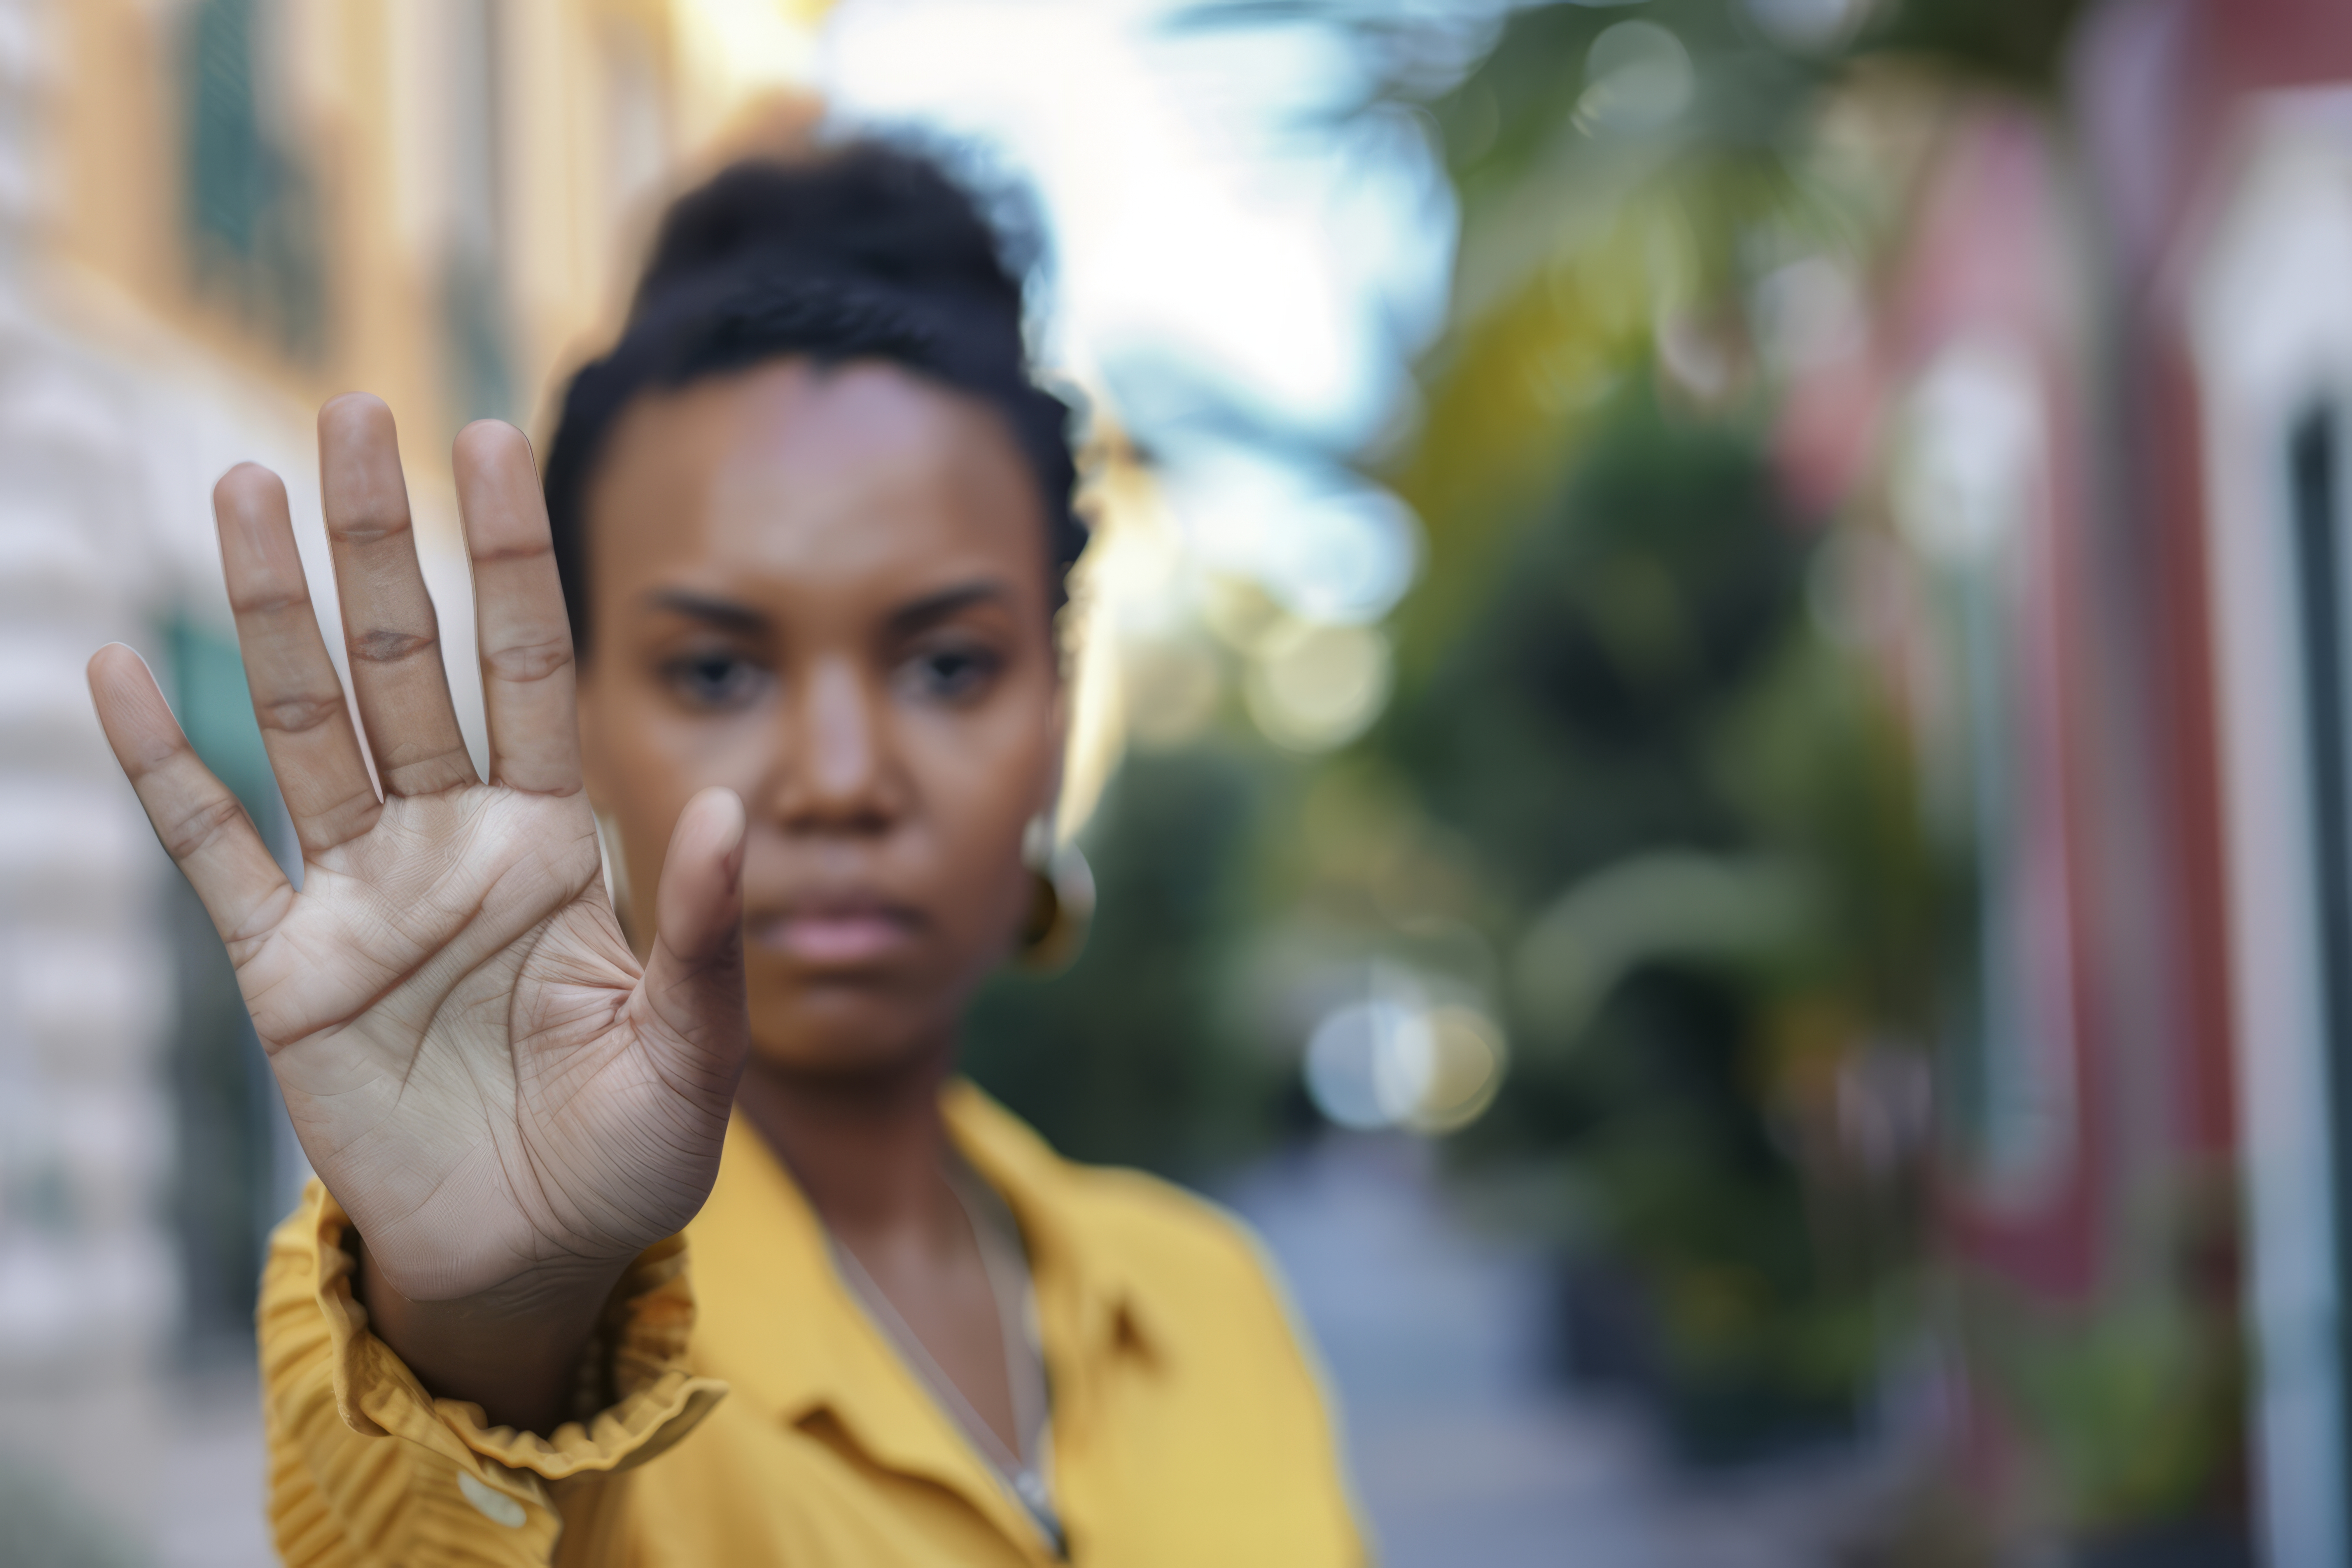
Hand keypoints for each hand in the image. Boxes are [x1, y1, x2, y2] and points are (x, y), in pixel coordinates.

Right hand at [89, 397, 747, 1362]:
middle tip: (351, 411)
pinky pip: (215, 849)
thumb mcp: (694, 1054)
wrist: (538, 1253)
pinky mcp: (288, 969)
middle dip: (382, 542)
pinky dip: (166, 767)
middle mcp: (451, 843)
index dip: (508, 557)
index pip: (528, 667)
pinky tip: (116, 671)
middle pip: (408, 662)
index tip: (489, 437)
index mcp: (553, 845)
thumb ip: (708, 936)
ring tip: (243, 486)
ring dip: (272, 609)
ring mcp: (363, 895)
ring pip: (307, 721)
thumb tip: (735, 812)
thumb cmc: (629, 1156)